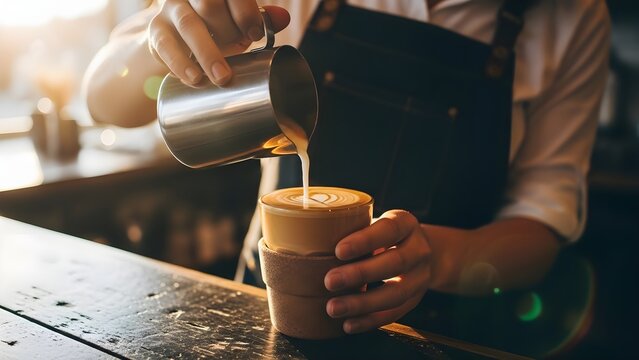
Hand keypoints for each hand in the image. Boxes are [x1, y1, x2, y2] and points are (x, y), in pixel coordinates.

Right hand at [148, 0, 289, 85]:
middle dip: (228, 31)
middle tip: (243, 52)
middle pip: (209, 3)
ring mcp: (172, 10)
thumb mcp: (239, 23)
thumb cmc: (217, 29)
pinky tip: (195, 78)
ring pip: (188, 24)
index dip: (246, 11)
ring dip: (207, 53)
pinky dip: (181, 64)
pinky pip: (165, 45)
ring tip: (222, 78)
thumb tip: (283, 18)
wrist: (180, 40)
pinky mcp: (157, 30)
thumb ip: (260, 18)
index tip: (256, 34)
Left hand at [324, 210, 430, 333]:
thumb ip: (351, 231)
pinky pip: (395, 314)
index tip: (338, 251)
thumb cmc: (381, 236)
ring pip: (396, 293)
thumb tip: (305, 243)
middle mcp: (419, 249)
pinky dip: (370, 321)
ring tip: (333, 308)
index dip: (365, 241)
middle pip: (395, 262)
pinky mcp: (415, 299)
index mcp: (405, 223)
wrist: (419, 253)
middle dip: (360, 273)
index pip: (389, 229)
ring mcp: (421, 277)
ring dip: (362, 303)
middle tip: (329, 281)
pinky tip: (348, 324)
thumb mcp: (373, 224)